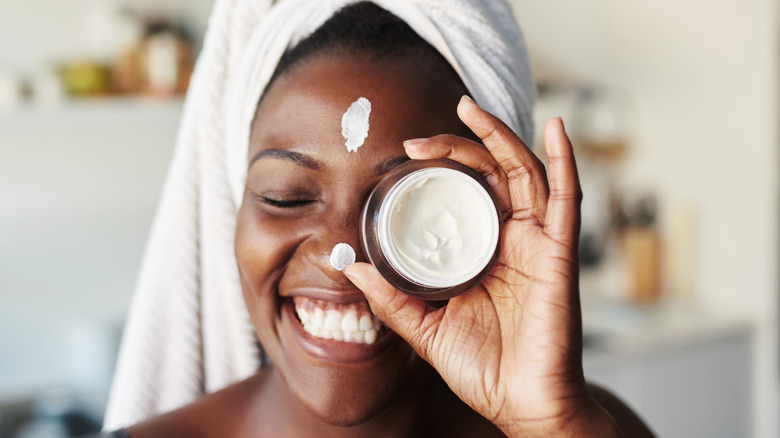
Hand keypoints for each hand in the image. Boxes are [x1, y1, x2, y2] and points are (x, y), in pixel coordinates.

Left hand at [344, 96, 621, 436]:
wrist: (522, 405)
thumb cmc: (483, 368)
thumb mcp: (425, 327)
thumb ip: (392, 297)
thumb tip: (351, 267)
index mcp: (481, 253)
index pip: (463, 194)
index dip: (439, 170)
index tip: (403, 158)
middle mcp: (511, 241)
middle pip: (490, 174)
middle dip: (458, 146)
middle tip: (418, 140)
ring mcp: (538, 244)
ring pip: (524, 173)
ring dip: (499, 136)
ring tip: (470, 108)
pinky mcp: (560, 255)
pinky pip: (567, 199)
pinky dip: (566, 159)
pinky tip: (556, 127)